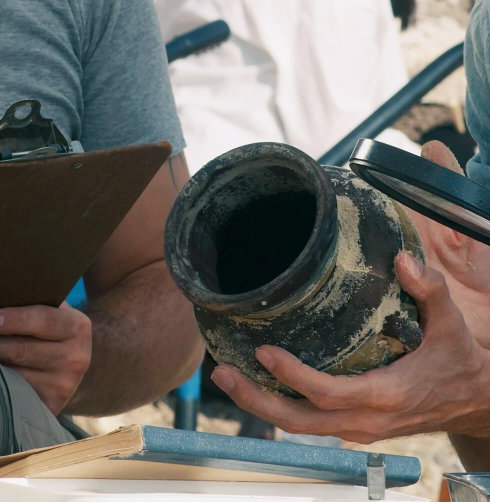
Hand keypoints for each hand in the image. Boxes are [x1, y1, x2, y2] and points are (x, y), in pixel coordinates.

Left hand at [0, 302, 91, 414]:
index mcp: (77, 327)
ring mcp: (63, 385)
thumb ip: (32, 302)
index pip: (44, 320)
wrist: (71, 363)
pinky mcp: (50, 406)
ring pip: (13, 374)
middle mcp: (76, 357)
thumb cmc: (51, 329)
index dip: (15, 319)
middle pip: (22, 350)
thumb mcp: (53, 311)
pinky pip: (13, 395)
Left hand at [211, 141, 489, 443]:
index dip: (293, 375)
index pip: (329, 392)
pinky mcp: (352, 428)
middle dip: (257, 399)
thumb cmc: (458, 363)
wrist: (473, 403)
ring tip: (226, 377)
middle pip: (300, 420)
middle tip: (223, 373)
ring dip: (260, 404)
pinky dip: (279, 407)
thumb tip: (402, 259)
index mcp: (386, 394)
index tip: (263, 350)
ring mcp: (356, 429)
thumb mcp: (451, 324)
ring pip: (299, 427)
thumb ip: (430, 291)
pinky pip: (309, 423)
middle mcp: (365, 420)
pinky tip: (257, 384)